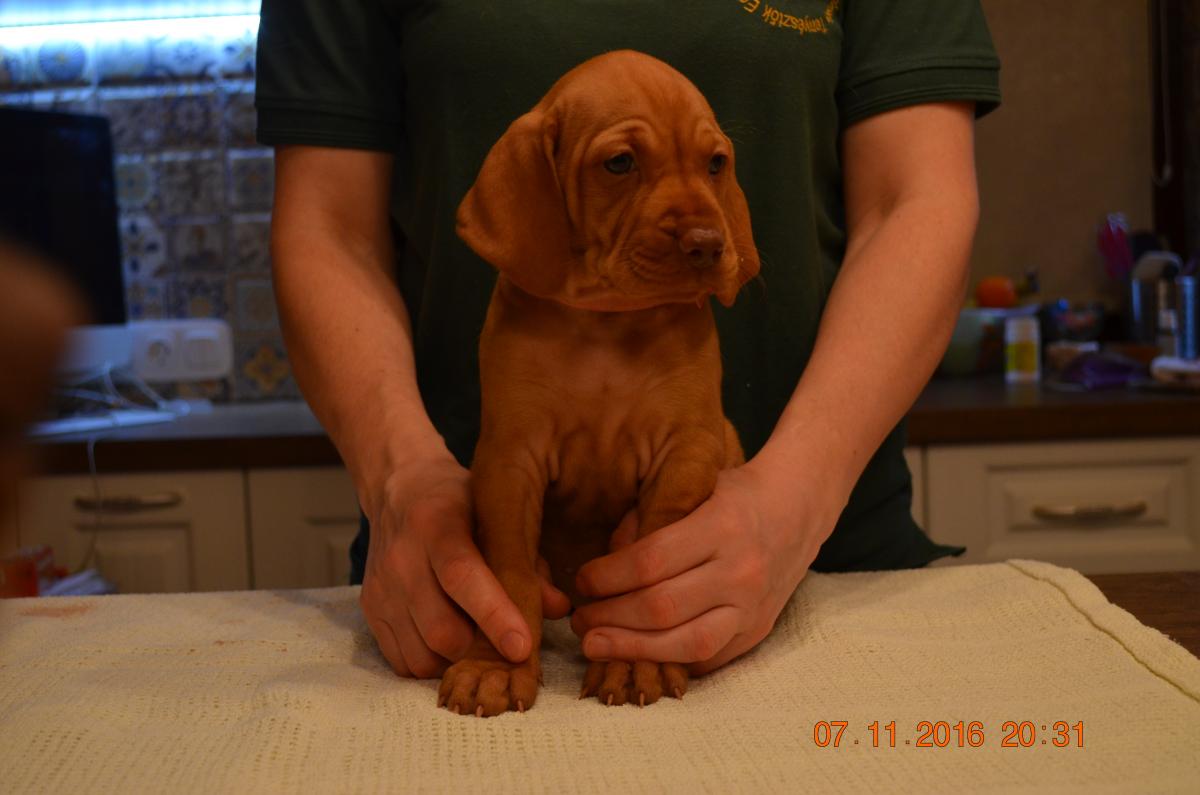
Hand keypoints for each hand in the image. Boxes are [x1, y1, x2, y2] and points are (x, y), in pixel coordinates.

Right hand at [360, 451, 569, 677]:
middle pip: (441, 628)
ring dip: (456, 660)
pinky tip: (448, 643)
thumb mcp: (497, 514)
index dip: (494, 616)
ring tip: (475, 640)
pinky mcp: (370, 609)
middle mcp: (402, 558)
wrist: (399, 487)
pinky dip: (432, 663)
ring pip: (422, 654)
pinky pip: (402, 661)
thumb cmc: (460, 503)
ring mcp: (382, 587)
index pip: (462, 578)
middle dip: (479, 649)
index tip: (522, 647)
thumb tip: (558, 608)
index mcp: (436, 525)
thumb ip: (528, 560)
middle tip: (503, 644)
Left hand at [570, 455, 835, 674]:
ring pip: (685, 644)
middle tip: (580, 618)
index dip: (606, 577)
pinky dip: (667, 659)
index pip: (649, 562)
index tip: (583, 581)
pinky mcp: (758, 631)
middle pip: (661, 608)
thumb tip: (603, 566)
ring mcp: (753, 606)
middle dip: (609, 617)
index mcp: (721, 525)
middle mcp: (741, 570)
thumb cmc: (732, 493)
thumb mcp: (691, 487)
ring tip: (596, 644)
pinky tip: (637, 652)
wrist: (799, 507)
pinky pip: (707, 659)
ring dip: (632, 649)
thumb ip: (648, 520)